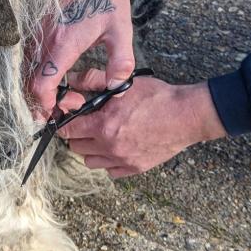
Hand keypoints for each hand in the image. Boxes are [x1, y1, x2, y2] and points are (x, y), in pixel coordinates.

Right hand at [28, 0, 134, 117]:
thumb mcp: (121, 29)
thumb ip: (121, 62)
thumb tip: (117, 88)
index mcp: (64, 43)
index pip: (43, 83)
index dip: (45, 103)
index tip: (56, 113)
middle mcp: (46, 38)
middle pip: (29, 80)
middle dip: (40, 100)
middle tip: (60, 108)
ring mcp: (39, 30)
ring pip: (26, 67)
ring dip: (37, 86)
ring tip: (58, 94)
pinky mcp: (39, 24)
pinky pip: (29, 54)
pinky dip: (35, 70)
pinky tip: (53, 74)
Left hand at [57, 69, 226, 177]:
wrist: (185, 116)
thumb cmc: (156, 97)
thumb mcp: (123, 84)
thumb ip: (93, 80)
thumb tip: (71, 79)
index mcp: (104, 126)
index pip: (68, 130)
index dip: (64, 121)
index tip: (68, 116)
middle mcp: (110, 148)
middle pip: (76, 147)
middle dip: (77, 134)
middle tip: (86, 122)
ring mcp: (123, 161)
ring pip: (90, 161)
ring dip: (90, 148)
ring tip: (101, 134)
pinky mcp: (135, 168)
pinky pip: (110, 170)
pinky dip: (108, 160)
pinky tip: (116, 145)